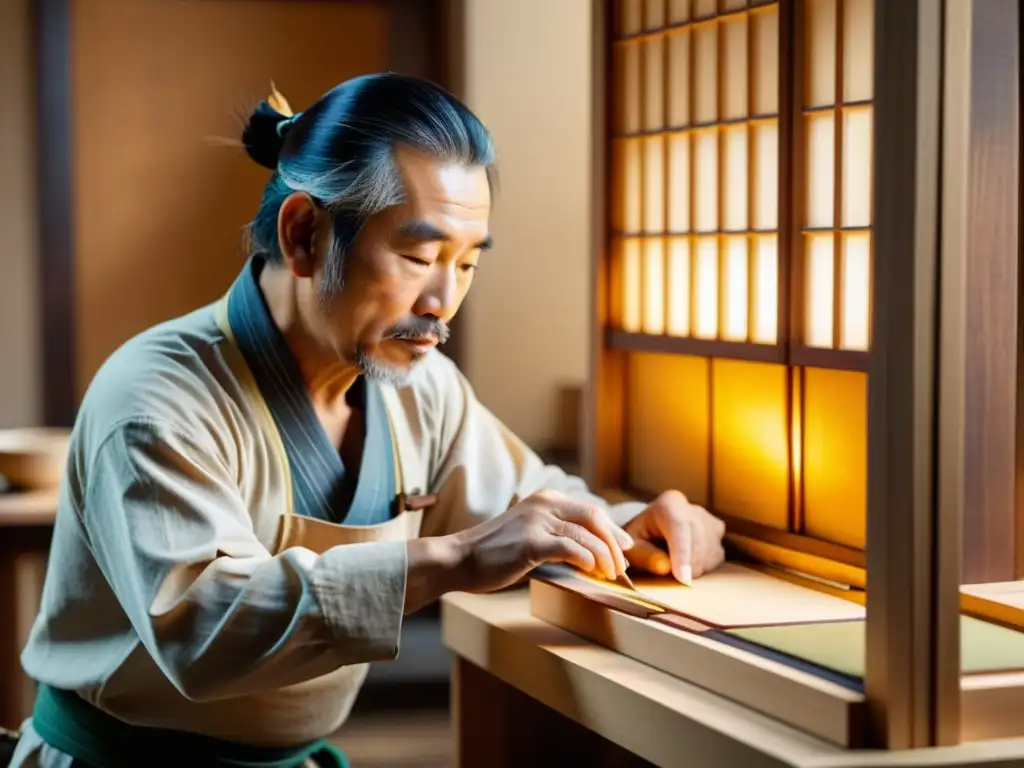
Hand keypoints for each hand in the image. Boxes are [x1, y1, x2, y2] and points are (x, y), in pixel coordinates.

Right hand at [449, 489, 634, 593]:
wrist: (458, 559)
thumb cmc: (493, 554)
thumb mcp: (528, 533)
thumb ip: (554, 535)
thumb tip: (587, 552)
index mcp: (546, 499)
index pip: (590, 510)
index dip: (612, 531)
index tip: (624, 548)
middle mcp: (544, 504)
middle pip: (594, 517)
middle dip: (613, 542)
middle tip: (622, 565)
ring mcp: (536, 521)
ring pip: (586, 535)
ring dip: (604, 557)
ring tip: (610, 574)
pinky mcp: (530, 542)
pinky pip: (570, 548)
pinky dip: (586, 560)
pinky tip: (591, 572)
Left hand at [623, 490, 725, 584]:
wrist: (651, 528)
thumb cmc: (639, 537)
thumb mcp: (632, 545)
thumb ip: (644, 555)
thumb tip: (665, 567)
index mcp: (668, 504)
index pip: (679, 528)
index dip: (682, 555)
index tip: (683, 579)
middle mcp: (691, 508)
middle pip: (698, 542)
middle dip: (688, 567)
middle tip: (673, 580)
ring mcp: (708, 518)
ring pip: (710, 552)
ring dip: (694, 569)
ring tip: (674, 565)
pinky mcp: (718, 531)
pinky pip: (716, 556)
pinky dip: (703, 566)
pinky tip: (686, 562)